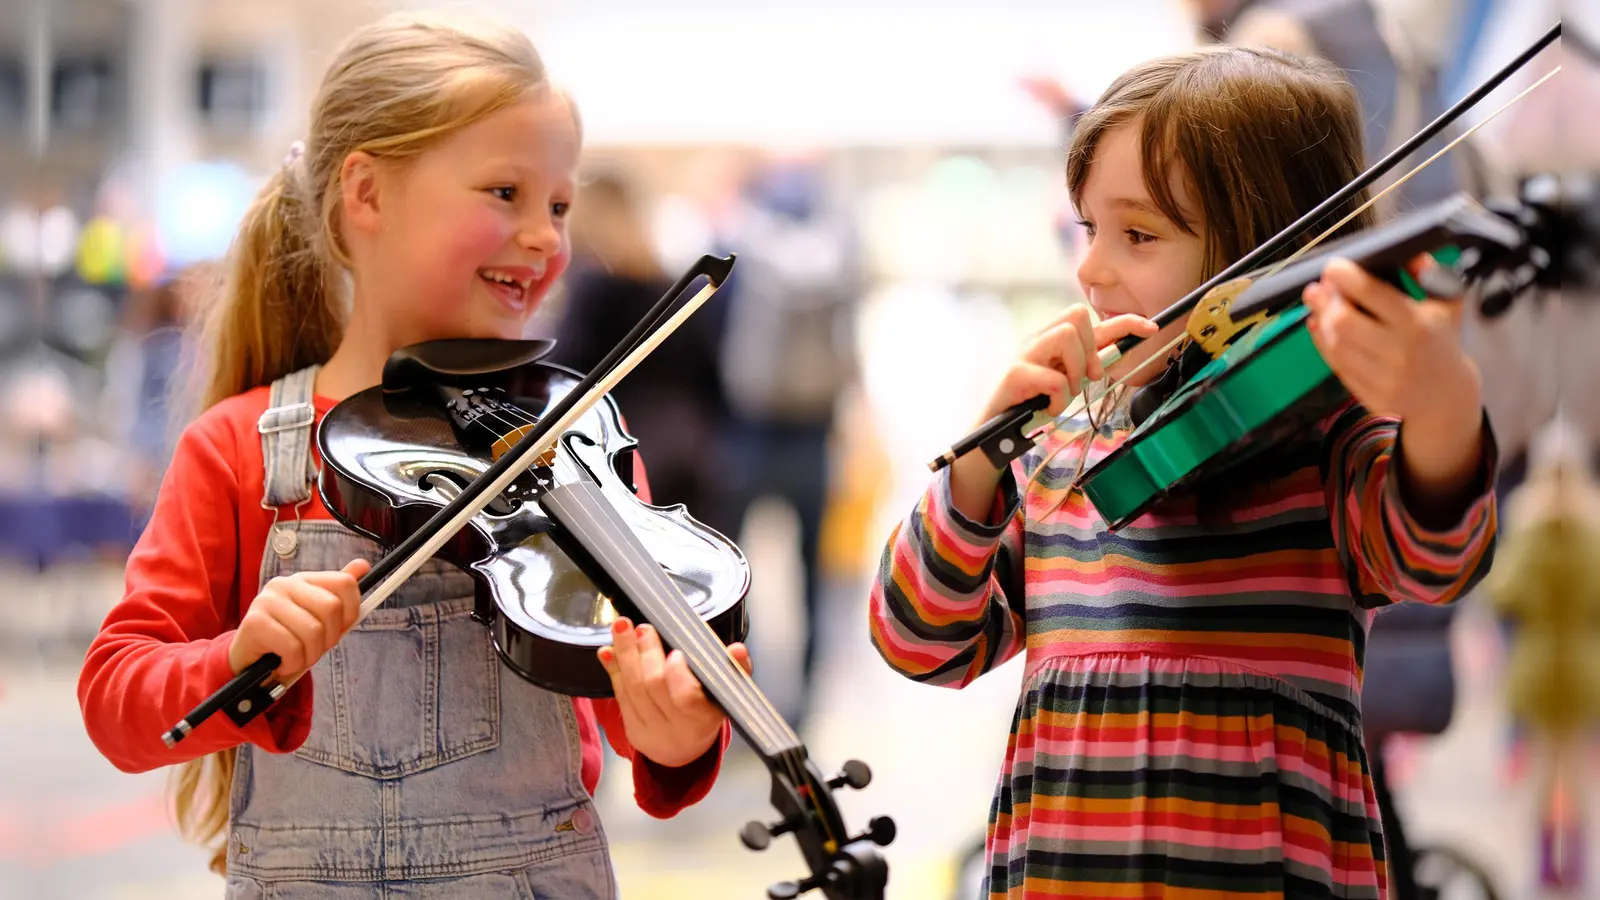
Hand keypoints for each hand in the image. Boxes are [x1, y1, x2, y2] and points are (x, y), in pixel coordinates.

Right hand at [229, 559, 369, 679]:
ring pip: (313, 632)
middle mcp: (284, 584)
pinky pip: (292, 648)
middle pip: (331, 608)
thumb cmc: (288, 638)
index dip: (351, 612)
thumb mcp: (317, 617)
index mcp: (303, 580)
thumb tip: (363, 565)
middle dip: (329, 638)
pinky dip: (292, 663)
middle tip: (313, 648)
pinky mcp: (254, 623)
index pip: (344, 583)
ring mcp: (267, 601)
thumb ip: (338, 594)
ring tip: (296, 656)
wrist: (249, 661)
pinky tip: (282, 662)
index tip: (338, 628)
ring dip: (310, 655)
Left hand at [598, 618, 751, 768]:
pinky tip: (606, 651)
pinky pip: (620, 697)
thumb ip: (736, 669)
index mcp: (702, 719)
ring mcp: (650, 730)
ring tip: (621, 627)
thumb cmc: (708, 714)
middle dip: (646, 653)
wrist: (685, 754)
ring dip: (624, 655)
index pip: (685, 697)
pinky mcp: (632, 729)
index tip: (676, 651)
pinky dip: (613, 671)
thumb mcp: (728, 695)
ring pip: (632, 689)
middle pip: (653, 687)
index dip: (677, 673)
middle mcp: (675, 728)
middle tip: (643, 628)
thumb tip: (738, 649)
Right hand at [979, 305, 1158, 423]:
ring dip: (1074, 372)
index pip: (1088, 318)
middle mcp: (1037, 339)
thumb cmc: (1033, 403)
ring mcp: (1025, 354)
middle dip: (1089, 350)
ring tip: (1063, 395)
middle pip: (1076, 316)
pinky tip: (1048, 409)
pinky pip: (1054, 379)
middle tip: (1084, 378)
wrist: (997, 431)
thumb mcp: (1066, 381)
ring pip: (1065, 337)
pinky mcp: (1016, 374)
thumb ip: (1087, 364)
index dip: (1123, 321)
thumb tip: (1118, 350)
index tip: (1150, 328)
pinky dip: (1059, 400)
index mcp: (1050, 338)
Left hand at [1305, 254, 1488, 514]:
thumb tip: (1409, 251)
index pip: (1372, 294)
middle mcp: (1399, 352)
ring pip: (1335, 343)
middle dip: (1326, 299)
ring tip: (1318, 302)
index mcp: (1419, 324)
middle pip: (1343, 321)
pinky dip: (1322, 341)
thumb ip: (1430, 275)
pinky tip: (1319, 324)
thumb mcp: (1448, 305)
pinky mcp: (1368, 395)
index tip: (1333, 267)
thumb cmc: (1443, 342)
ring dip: (1321, 318)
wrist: (1447, 398)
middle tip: (1322, 286)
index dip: (1346, 277)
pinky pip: (1335, 364)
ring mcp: (1382, 377)